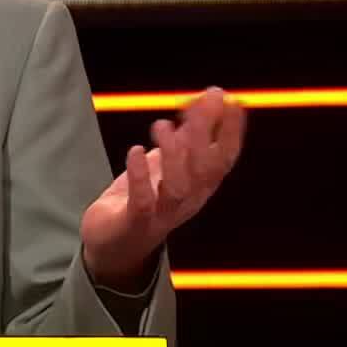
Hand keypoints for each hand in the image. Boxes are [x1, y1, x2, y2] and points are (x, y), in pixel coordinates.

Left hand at [82, 87, 247, 287]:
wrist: (112, 244)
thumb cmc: (143, 200)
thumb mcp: (168, 166)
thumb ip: (186, 138)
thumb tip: (205, 101)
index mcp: (199, 188)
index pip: (224, 160)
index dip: (232, 133)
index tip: (234, 101)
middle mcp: (187, 202)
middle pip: (204, 170)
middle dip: (204, 134)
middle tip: (200, 103)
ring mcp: (162, 215)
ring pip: (177, 188)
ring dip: (173, 154)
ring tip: (162, 124)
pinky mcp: (134, 223)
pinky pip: (142, 202)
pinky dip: (140, 176)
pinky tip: (136, 151)